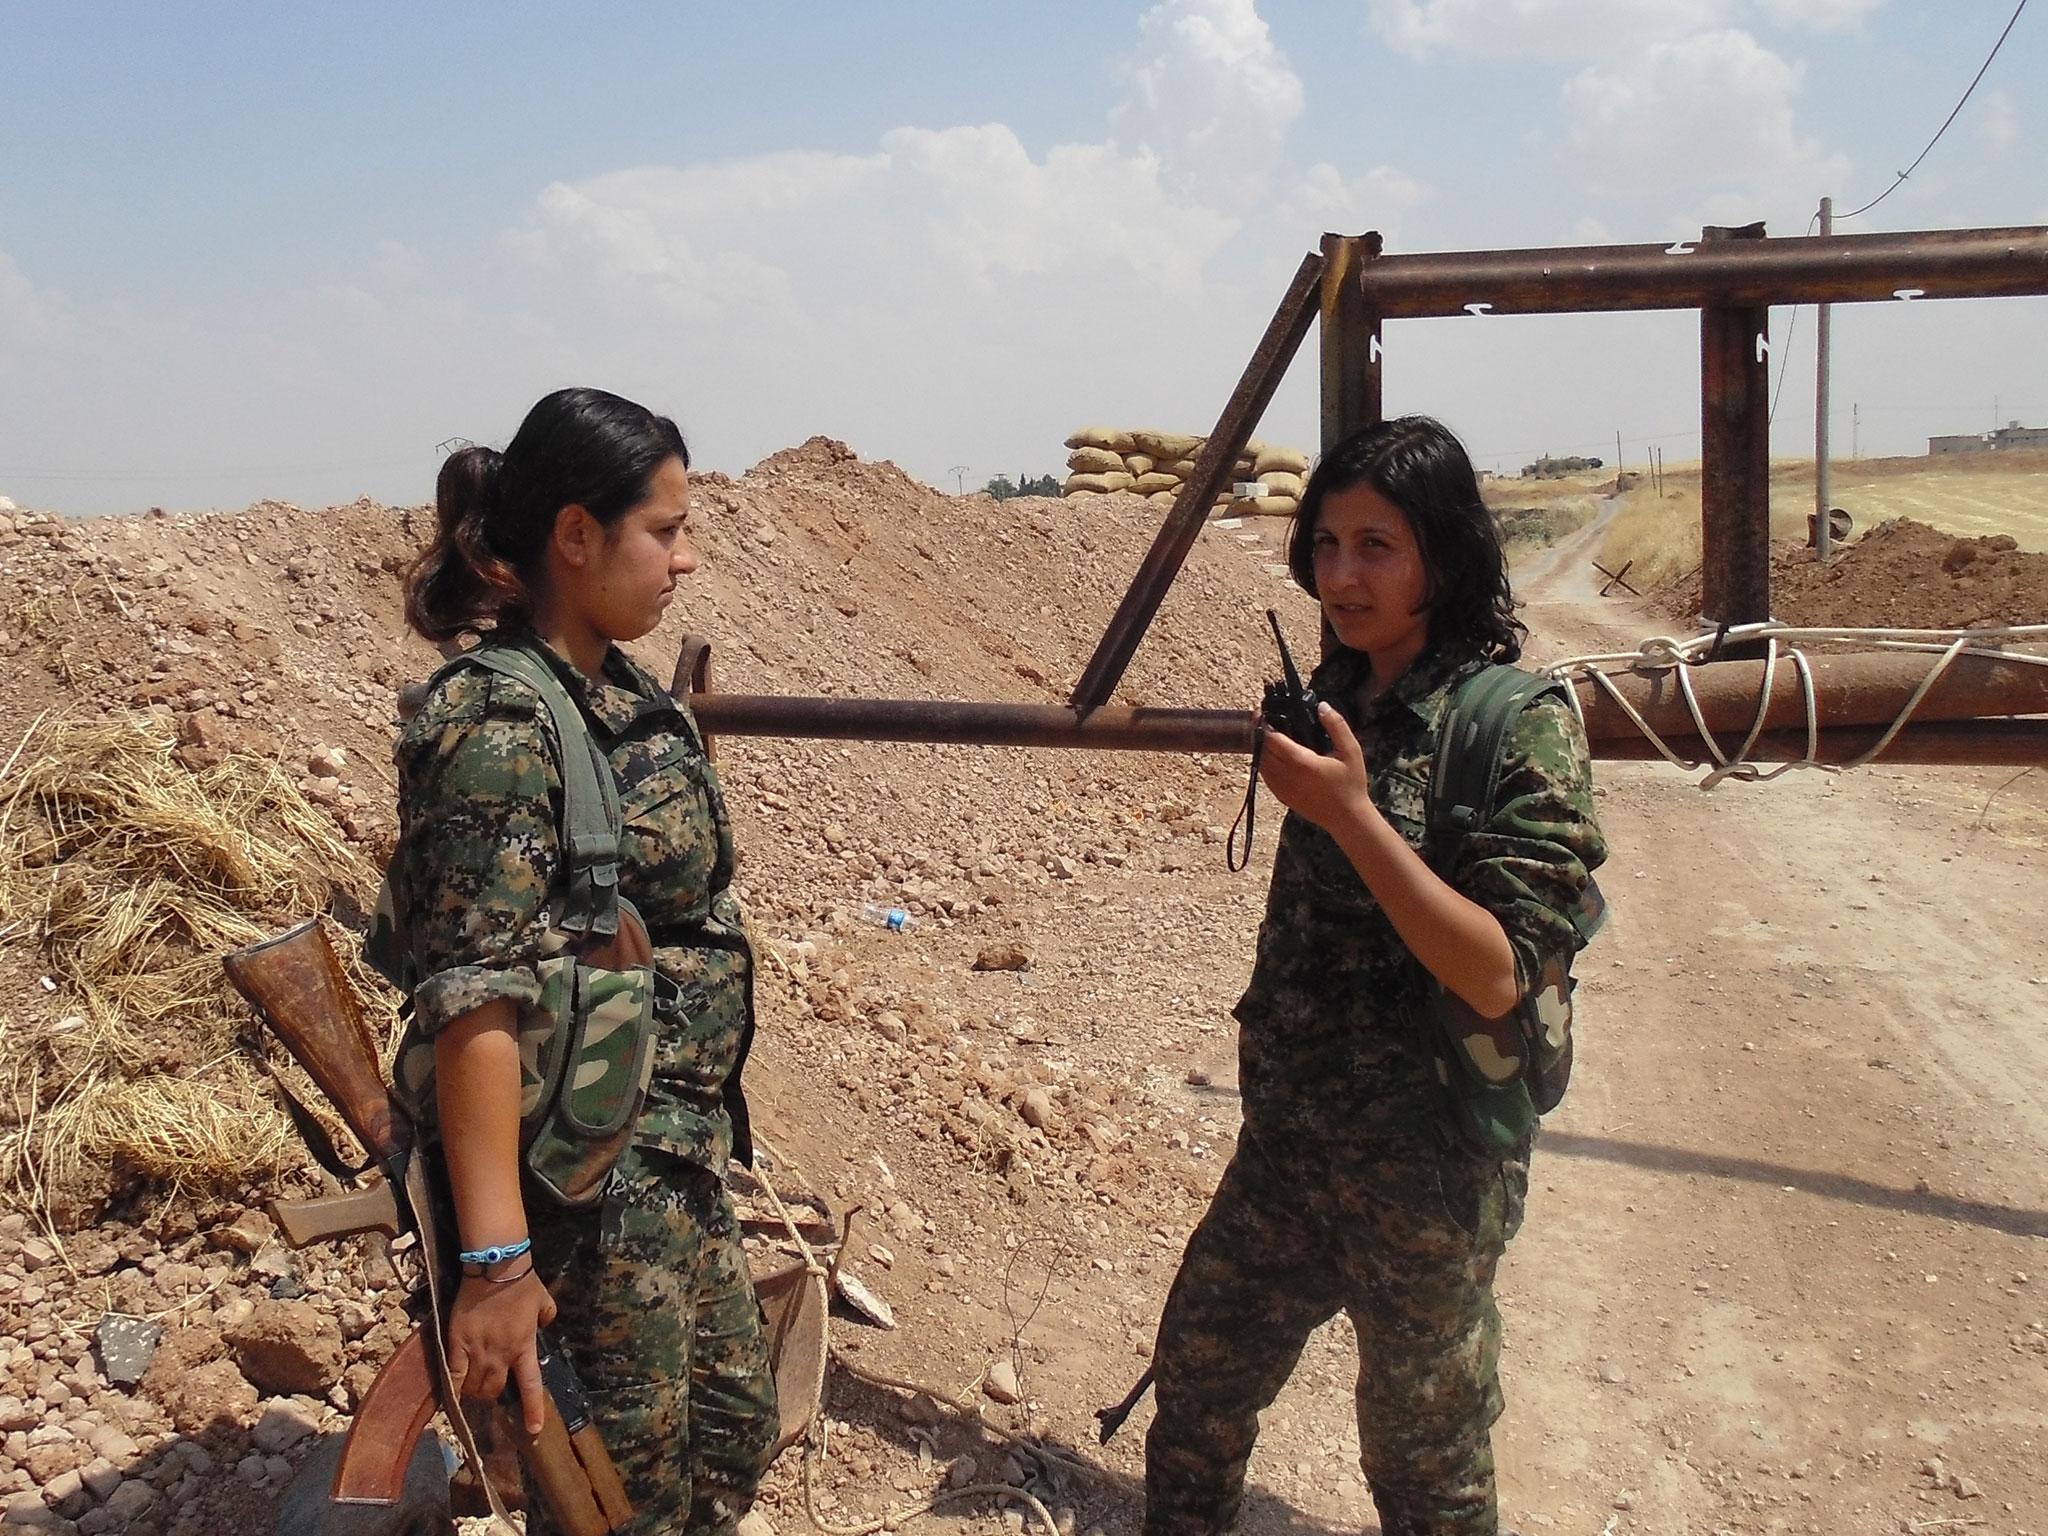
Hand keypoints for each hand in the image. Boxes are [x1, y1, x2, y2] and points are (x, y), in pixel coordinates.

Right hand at [444, 1268, 559, 1434]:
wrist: (494, 1267)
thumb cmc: (521, 1282)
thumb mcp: (543, 1300)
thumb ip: (546, 1316)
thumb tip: (546, 1324)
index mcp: (524, 1346)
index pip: (530, 1386)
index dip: (532, 1410)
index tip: (533, 1431)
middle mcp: (501, 1355)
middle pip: (494, 1390)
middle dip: (493, 1394)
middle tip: (489, 1388)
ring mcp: (478, 1350)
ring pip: (474, 1387)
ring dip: (473, 1392)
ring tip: (472, 1386)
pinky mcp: (456, 1344)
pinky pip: (454, 1375)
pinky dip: (453, 1389)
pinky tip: (450, 1395)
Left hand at [1258, 702, 1373, 836]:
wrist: (1347, 818)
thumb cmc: (1351, 784)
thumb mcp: (1351, 751)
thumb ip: (1337, 726)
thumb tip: (1322, 705)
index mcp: (1302, 762)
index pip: (1273, 739)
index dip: (1263, 724)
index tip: (1262, 712)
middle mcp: (1287, 776)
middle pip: (1263, 750)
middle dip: (1260, 734)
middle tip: (1263, 721)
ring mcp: (1283, 789)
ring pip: (1261, 764)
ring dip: (1261, 750)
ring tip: (1267, 736)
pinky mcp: (1283, 798)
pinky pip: (1266, 778)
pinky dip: (1265, 765)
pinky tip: (1273, 757)